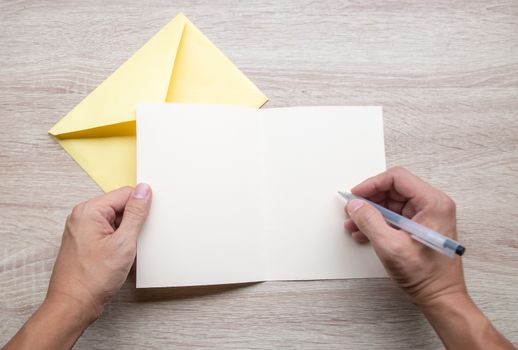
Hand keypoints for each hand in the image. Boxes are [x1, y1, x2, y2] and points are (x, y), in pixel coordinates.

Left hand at [46, 183, 151, 320]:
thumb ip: (135, 213)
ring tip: (125, 252)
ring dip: (127, 234)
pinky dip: (119, 242)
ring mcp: (83, 230)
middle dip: (133, 222)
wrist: (73, 305)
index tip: (147, 222)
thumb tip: (143, 191)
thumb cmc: (92, 278)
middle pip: (120, 206)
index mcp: (89, 211)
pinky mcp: (86, 242)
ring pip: (116, 221)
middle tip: (135, 241)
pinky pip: (109, 232)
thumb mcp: (123, 242)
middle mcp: (82, 216)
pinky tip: (120, 257)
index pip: (125, 194)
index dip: (140, 206)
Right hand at [344, 166, 464, 305]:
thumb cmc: (427, 276)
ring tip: (355, 224)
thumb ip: (370, 221)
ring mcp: (427, 216)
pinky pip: (394, 216)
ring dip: (371, 212)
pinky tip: (364, 232)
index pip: (398, 178)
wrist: (440, 297)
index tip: (356, 194)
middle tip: (353, 209)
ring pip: (391, 203)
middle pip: (393, 189)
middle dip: (370, 199)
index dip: (372, 184)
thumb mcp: (391, 246)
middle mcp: (432, 205)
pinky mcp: (419, 226)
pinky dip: (378, 222)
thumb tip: (356, 205)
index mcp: (433, 203)